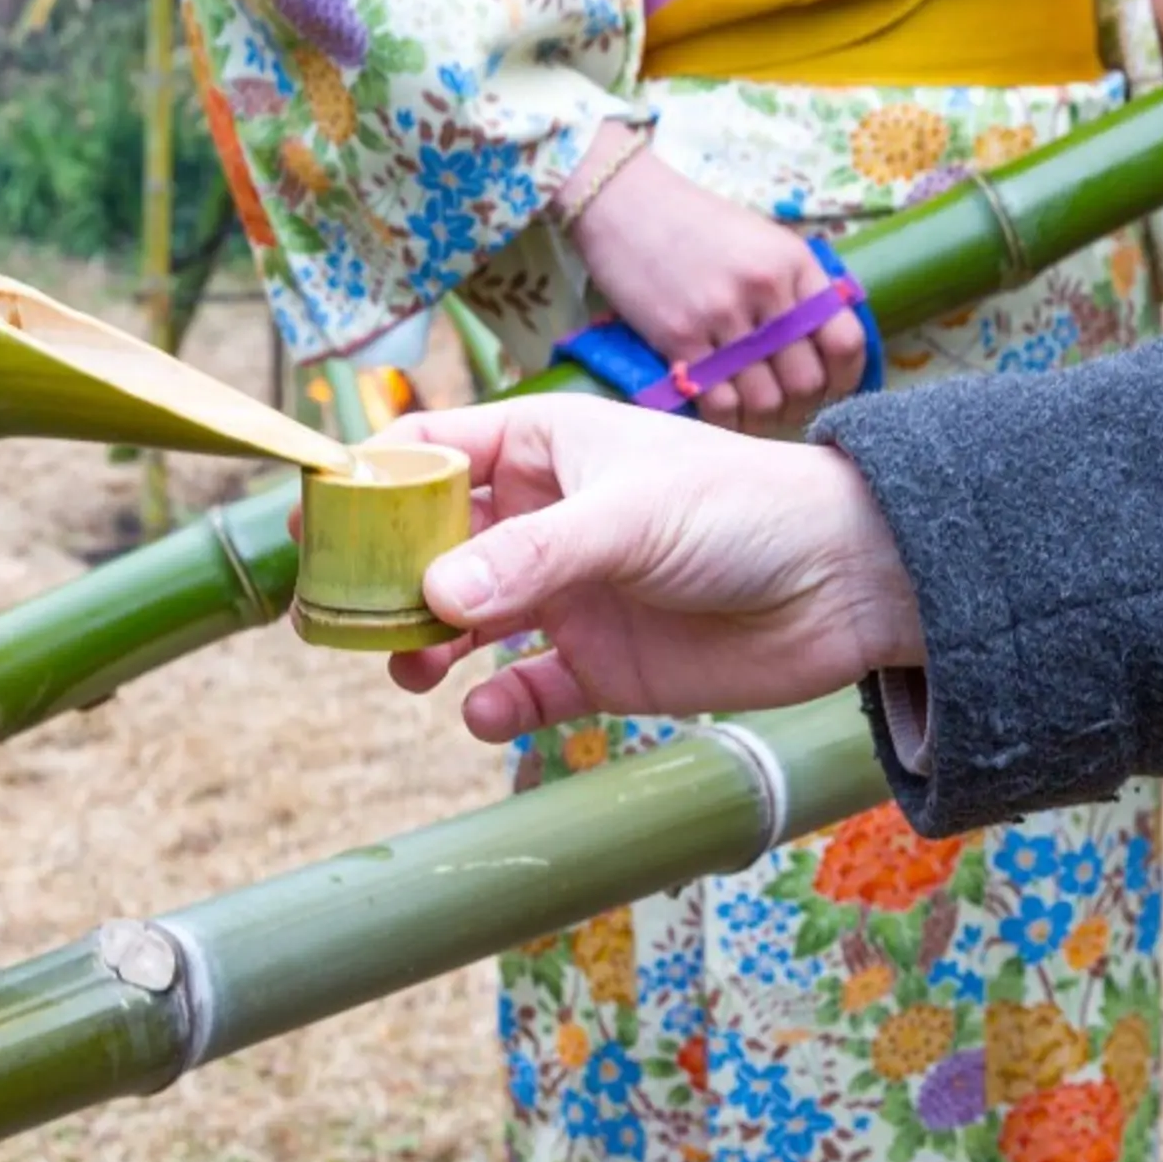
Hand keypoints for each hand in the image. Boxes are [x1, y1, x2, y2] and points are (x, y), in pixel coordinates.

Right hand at [381, 397, 923, 742]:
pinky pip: (523, 689)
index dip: (369, 480)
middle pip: (430, 547)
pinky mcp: (600, 665)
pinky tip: (486, 712)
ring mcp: (568, 594)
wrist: (848, 583)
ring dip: (425, 647)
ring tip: (414, 670)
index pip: (432, 452)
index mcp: (544, 450)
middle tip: (344, 622)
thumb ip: (532, 557)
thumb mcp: (630, 516)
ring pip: (463, 623)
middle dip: (384, 582)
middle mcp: (545, 520)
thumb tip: (435, 597)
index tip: (314, 520)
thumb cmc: (747, 509)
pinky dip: (494, 705)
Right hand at [564, 139, 867, 437]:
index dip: (846, 378)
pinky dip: (727, 419)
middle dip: (802, 405)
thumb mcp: (763, 241)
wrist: (624, 204)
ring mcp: (721, 316)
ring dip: (763, 419)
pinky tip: (724, 412)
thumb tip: (826, 348)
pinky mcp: (679, 338)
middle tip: (787, 407)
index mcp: (794, 264)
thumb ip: (797, 288)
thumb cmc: (696, 224)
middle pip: (806, 381)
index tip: (833, 389)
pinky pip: (718, 403)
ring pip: (765, 401)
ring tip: (754, 413)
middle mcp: (765, 290)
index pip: (846, 341)